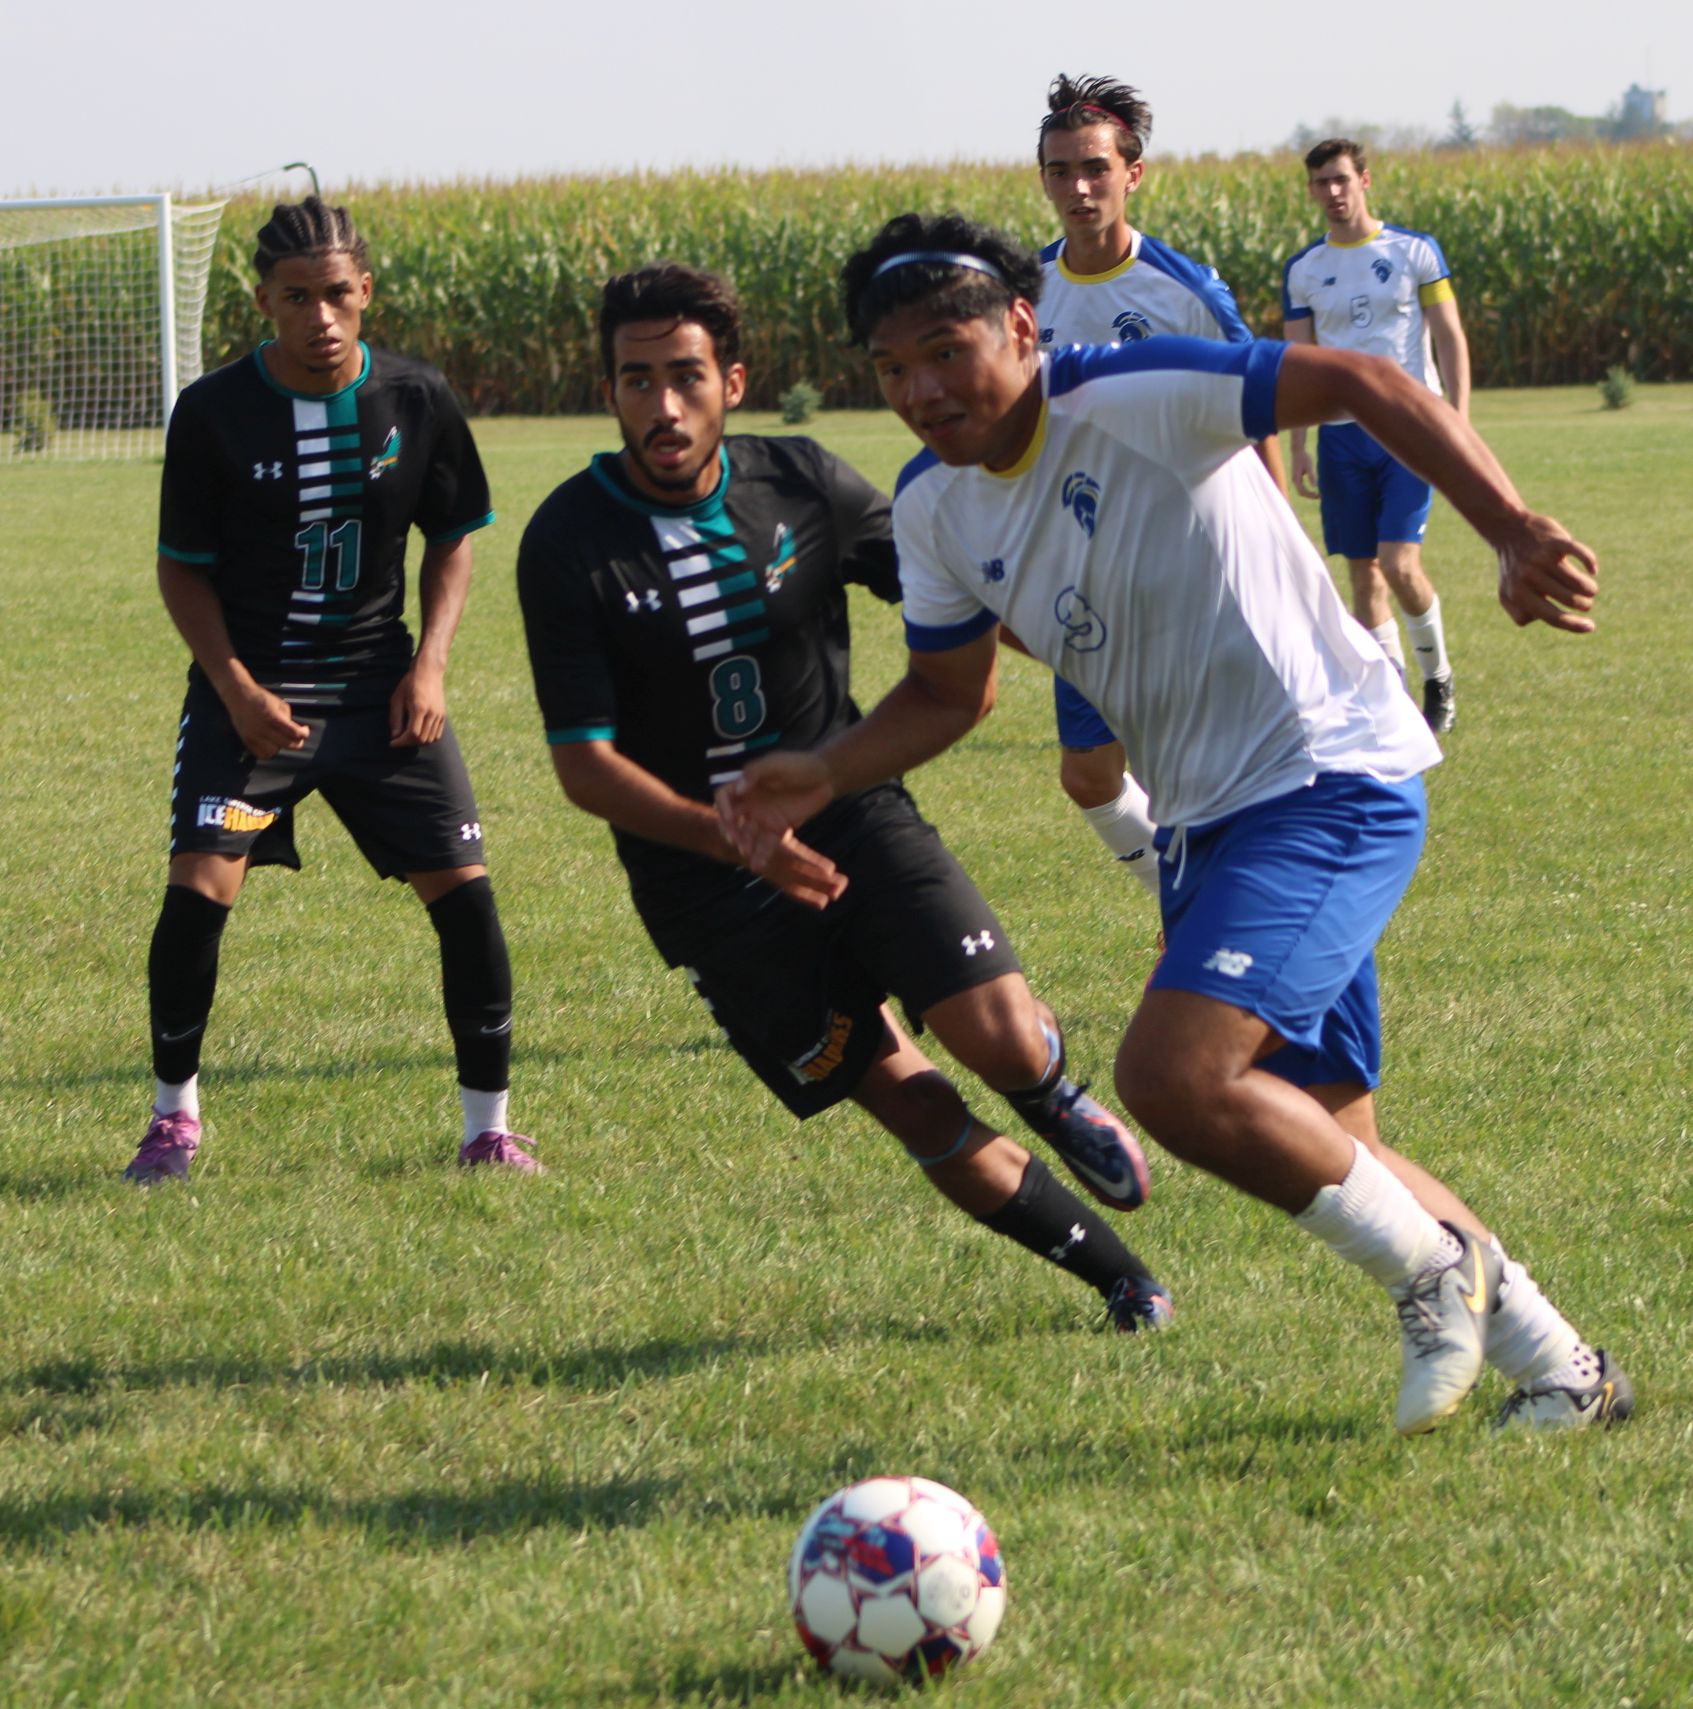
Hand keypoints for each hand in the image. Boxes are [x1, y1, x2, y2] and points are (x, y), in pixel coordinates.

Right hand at [227, 683, 308, 759]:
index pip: (294, 733)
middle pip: (287, 744)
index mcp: (273, 717)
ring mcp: (253, 736)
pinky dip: (269, 752)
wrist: (238, 695)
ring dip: (281, 747)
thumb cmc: (261, 697)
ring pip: (274, 752)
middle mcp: (263, 728)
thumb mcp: (279, 703)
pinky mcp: (246, 740)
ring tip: (281, 740)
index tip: (305, 730)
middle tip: (298, 738)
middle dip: (297, 742)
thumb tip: (294, 730)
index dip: (304, 734)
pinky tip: (271, 744)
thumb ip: (288, 718)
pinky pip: (261, 754)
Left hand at [389, 663, 446, 745]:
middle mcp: (432, 713)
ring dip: (417, 742)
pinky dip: (427, 738)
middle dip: (408, 743)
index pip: (412, 733)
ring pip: (430, 739)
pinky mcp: (443, 715)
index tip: (392, 742)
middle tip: (398, 740)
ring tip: (407, 737)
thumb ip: (396, 718)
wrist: (428, 672)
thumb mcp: (397, 698)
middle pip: (422, 739)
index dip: (401, 741)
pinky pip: (437, 734)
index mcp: (419, 708)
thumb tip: (395, 736)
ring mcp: (439, 715)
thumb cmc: (409, 683)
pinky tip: (418, 733)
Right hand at [716, 752, 842, 907]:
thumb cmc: (800, 765)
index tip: (731, 817)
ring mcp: (765, 817)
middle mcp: (752, 802)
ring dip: (744, 843)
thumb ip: (756, 772)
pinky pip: (767, 843)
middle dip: (730, 830)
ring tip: (746, 852)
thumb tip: (739, 788)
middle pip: (732, 819)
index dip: (723, 807)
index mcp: (748, 785)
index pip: (725, 796)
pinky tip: (758, 864)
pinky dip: (761, 854)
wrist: (826, 777)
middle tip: (735, 840)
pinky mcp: (778, 828)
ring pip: (747, 834)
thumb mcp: (777, 763)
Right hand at [1291, 446, 1318, 500]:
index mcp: (1296, 479)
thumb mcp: (1309, 466)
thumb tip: (1315, 486)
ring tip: (1318, 494)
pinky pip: (1301, 487)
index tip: (1319, 495)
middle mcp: (1294, 481)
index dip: (1311, 495)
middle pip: (1301, 493)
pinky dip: (1307, 490)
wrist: (1297, 451)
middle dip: (1310, 496)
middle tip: (1320, 496)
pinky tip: (1315, 488)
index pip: (1303, 491)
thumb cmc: (1304, 458)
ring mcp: (1295, 480)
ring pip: (1301, 491)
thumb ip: (1311, 476)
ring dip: (1309, 494)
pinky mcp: (1297, 478)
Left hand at [1495, 512, 1597, 632]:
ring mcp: (1542, 558)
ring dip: (1590, 588)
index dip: (1574, 625)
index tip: (1591, 627)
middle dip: (1584, 604)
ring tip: (1589, 589)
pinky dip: (1590, 562)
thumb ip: (1522, 614)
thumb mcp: (1507, 595)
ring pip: (1577, 581)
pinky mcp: (1555, 541)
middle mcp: (1529, 577)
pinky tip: (1592, 569)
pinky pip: (1580, 553)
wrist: (1509, 531)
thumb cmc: (1514, 569)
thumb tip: (1549, 621)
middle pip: (1570, 599)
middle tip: (1586, 602)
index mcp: (1518, 594)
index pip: (1553, 616)